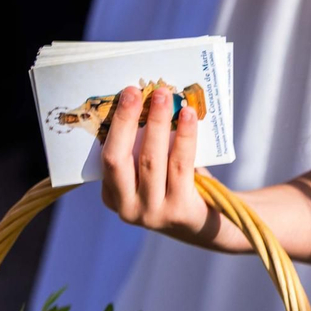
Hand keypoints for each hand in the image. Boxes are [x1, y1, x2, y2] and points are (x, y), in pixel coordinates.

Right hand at [100, 86, 214, 242]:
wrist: (207, 220)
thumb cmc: (176, 184)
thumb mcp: (153, 169)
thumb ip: (143, 145)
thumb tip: (148, 96)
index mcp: (112, 195)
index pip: (104, 158)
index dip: (114, 125)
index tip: (125, 95)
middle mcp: (126, 208)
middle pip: (117, 160)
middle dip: (126, 121)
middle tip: (135, 90)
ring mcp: (151, 212)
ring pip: (150, 160)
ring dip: (157, 123)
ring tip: (164, 95)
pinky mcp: (178, 210)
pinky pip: (180, 165)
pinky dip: (184, 136)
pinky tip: (188, 115)